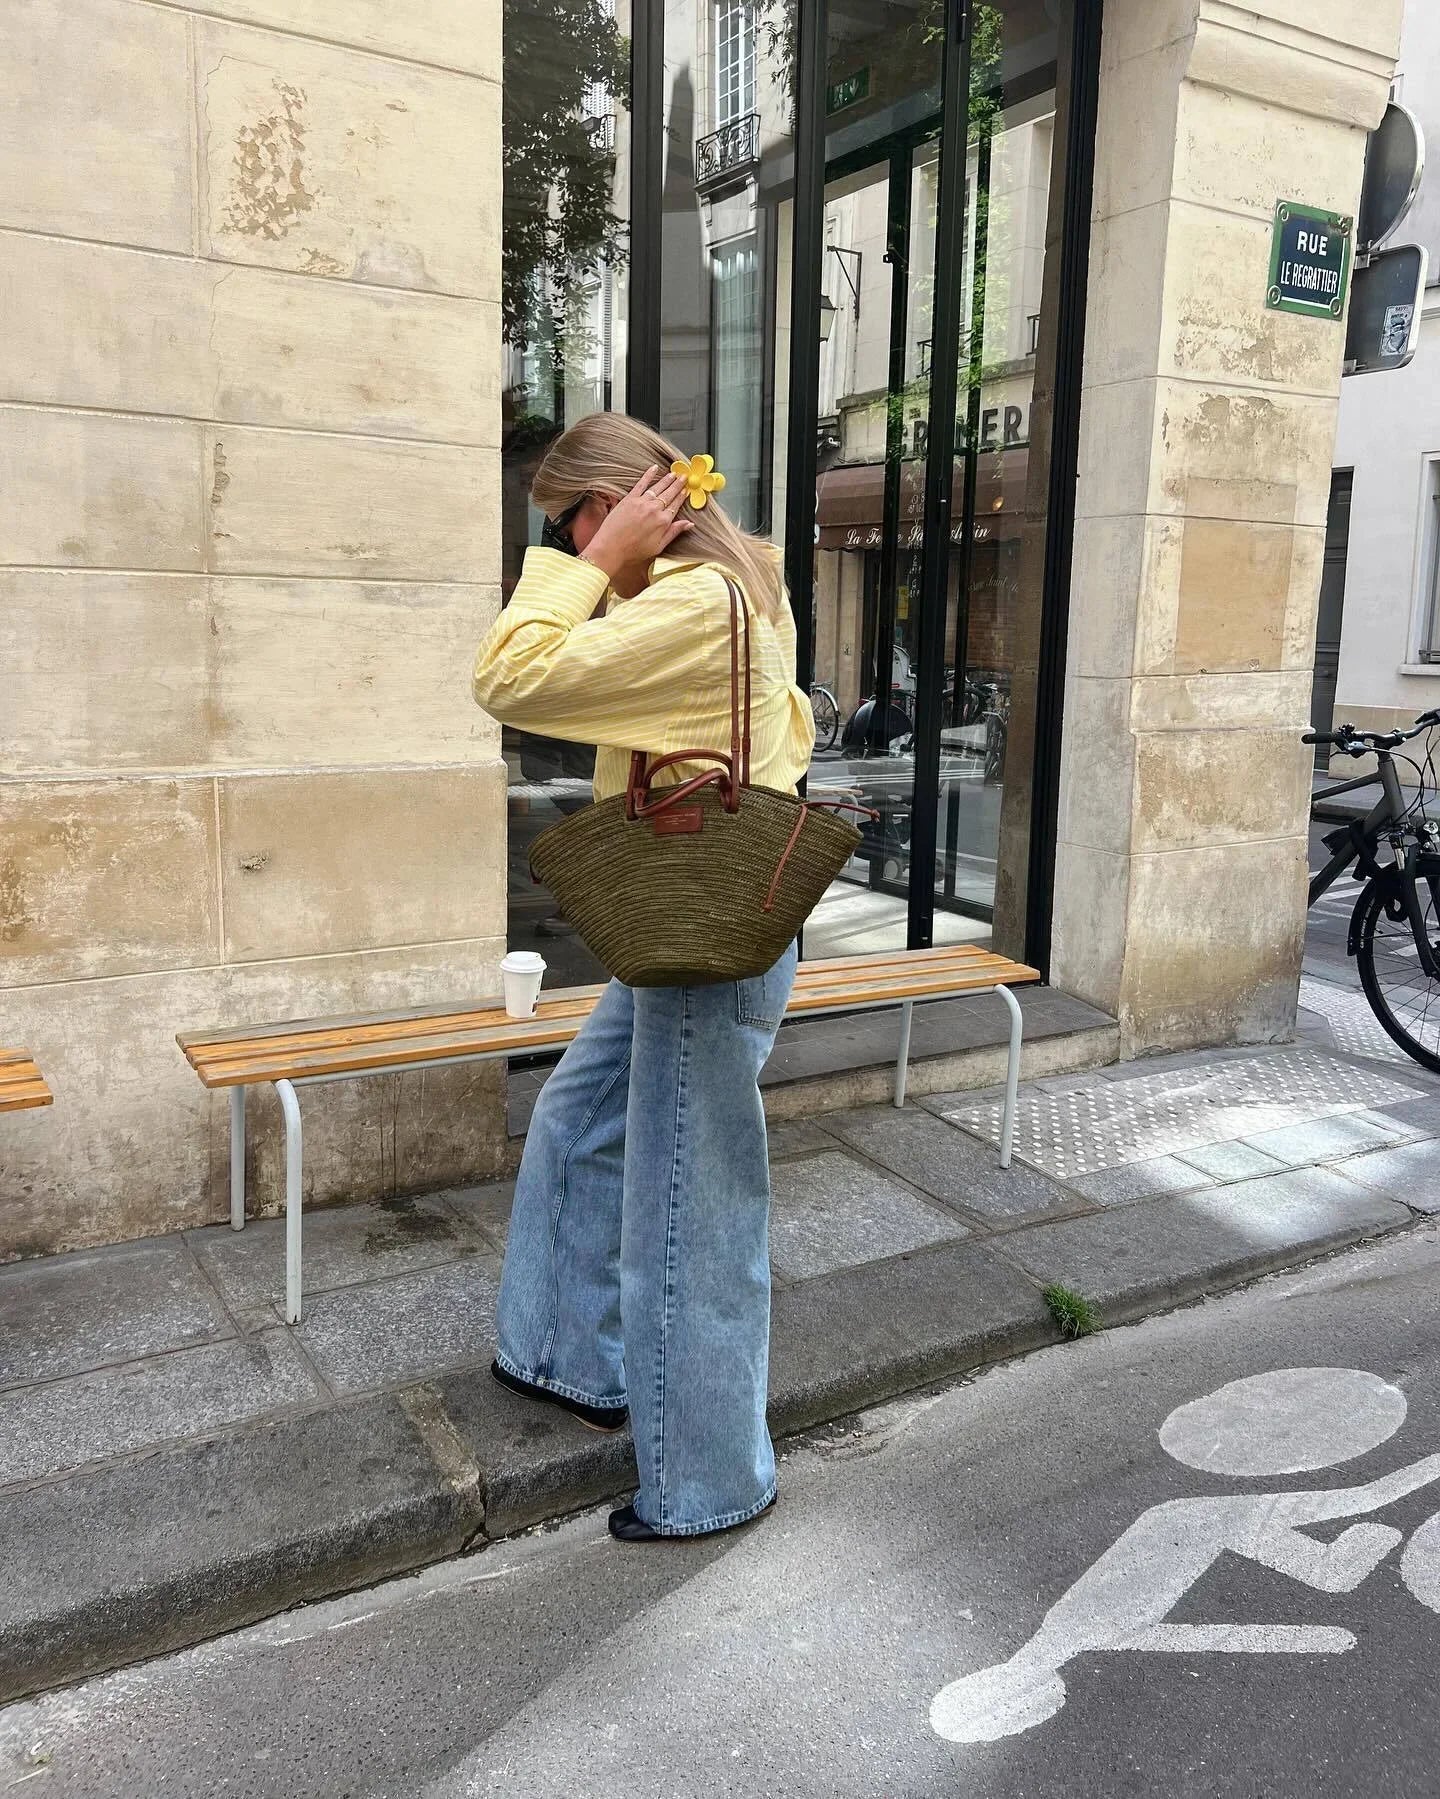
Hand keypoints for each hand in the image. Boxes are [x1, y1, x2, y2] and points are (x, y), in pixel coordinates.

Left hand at [579, 466, 692, 580]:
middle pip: (669, 494)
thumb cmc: (633, 551)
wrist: (611, 549)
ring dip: (667, 479)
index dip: (682, 497)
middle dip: (678, 484)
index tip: (686, 490)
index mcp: (663, 521)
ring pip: (658, 487)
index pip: (676, 505)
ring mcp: (642, 502)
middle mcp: (654, 509)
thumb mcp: (659, 546)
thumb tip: (689, 524)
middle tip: (684, 477)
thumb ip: (674, 532)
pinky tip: (654, 468)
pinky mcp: (629, 499)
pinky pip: (641, 483)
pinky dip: (648, 475)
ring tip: (674, 473)